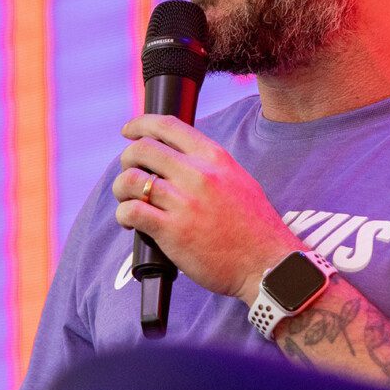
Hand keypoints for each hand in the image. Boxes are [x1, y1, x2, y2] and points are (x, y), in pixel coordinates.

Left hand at [113, 115, 302, 302]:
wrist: (268, 265)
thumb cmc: (256, 228)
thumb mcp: (240, 181)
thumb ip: (212, 167)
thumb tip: (184, 159)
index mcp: (215, 158)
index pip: (168, 125)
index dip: (140, 124)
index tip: (128, 131)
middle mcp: (199, 174)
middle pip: (142, 149)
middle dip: (128, 159)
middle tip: (130, 173)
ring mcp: (185, 202)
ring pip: (132, 179)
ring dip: (122, 189)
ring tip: (128, 201)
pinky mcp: (173, 231)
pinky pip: (132, 211)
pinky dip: (124, 215)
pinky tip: (131, 223)